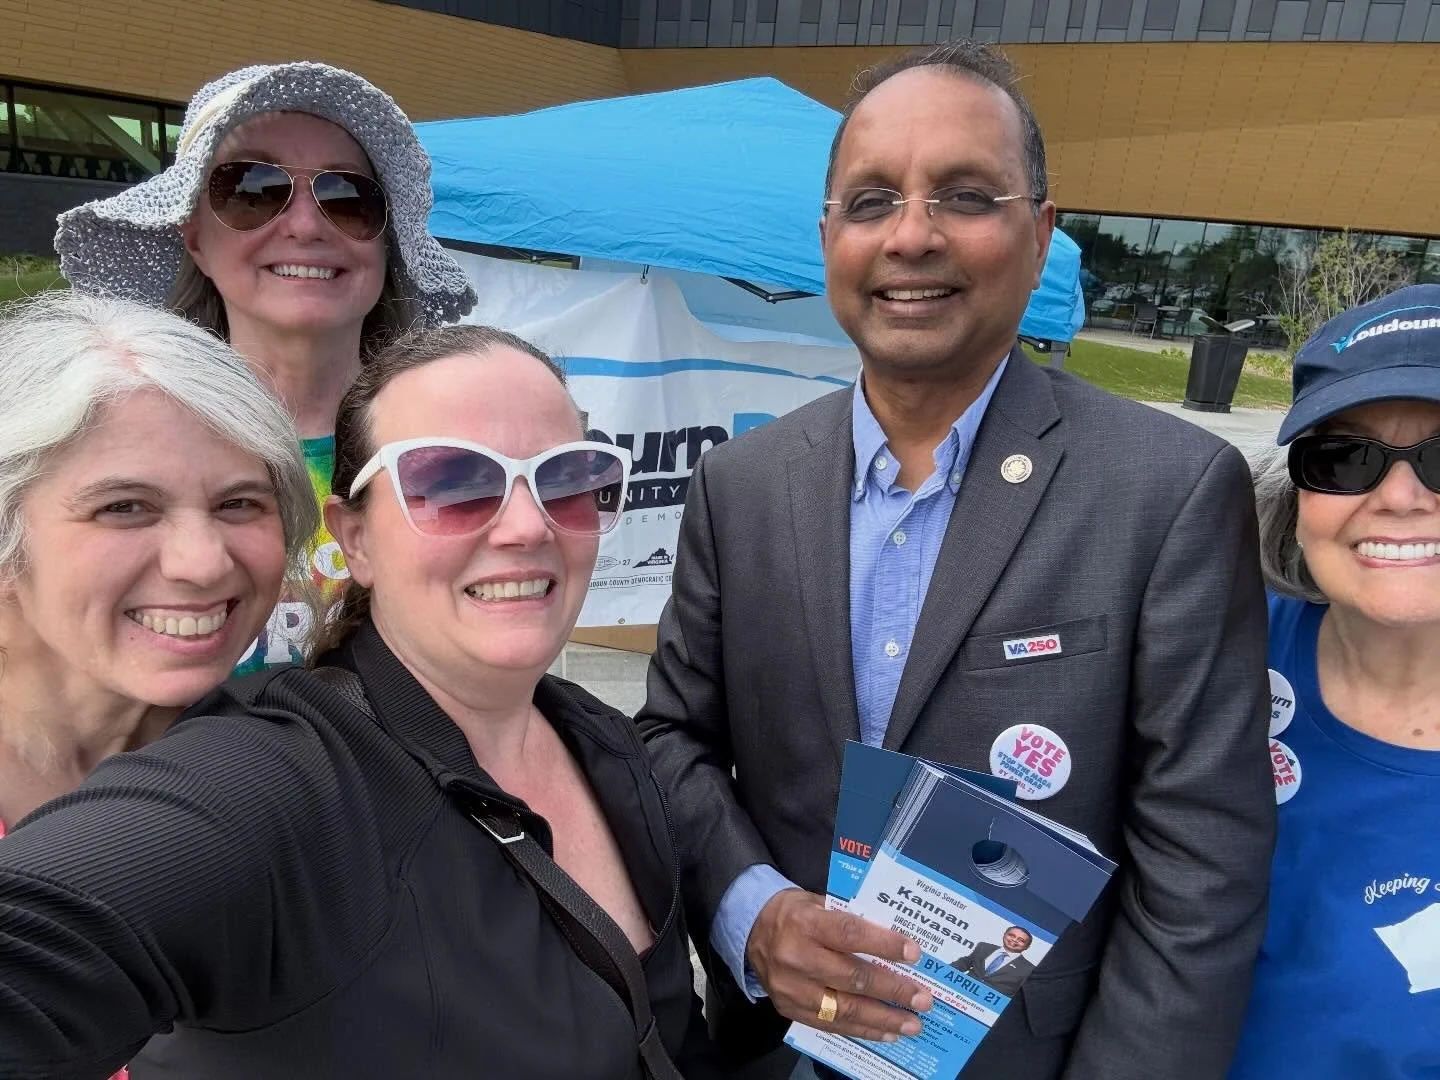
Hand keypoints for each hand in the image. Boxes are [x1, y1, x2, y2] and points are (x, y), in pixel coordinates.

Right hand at [746, 888, 931, 1040]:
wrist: (750, 930)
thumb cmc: (794, 913)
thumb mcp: (819, 902)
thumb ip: (850, 919)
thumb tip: (894, 941)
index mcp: (806, 923)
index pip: (850, 935)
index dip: (884, 945)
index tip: (914, 954)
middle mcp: (796, 957)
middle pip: (852, 978)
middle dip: (892, 990)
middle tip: (923, 999)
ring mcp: (792, 988)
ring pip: (844, 1009)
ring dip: (883, 1019)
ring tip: (912, 1024)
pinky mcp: (789, 1009)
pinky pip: (831, 1025)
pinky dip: (862, 1030)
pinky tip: (885, 1032)